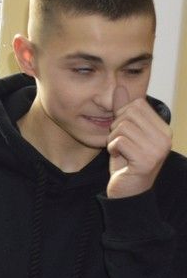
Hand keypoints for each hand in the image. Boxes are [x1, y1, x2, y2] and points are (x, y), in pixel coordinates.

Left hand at [107, 85, 171, 199]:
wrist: (127, 191)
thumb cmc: (125, 161)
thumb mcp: (123, 132)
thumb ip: (122, 110)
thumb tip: (120, 86)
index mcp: (163, 129)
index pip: (137, 103)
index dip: (122, 115)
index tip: (123, 133)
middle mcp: (165, 137)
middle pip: (129, 112)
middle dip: (116, 126)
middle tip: (120, 143)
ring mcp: (158, 149)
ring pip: (122, 126)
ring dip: (113, 139)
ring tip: (120, 152)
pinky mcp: (146, 160)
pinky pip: (119, 140)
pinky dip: (112, 148)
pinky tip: (118, 158)